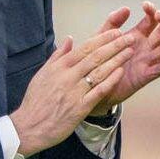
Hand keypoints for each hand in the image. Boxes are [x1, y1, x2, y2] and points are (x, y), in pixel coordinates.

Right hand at [10, 29, 134, 157]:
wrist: (29, 126)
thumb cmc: (35, 101)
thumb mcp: (42, 74)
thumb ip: (58, 56)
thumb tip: (69, 39)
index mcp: (59, 67)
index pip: (84, 48)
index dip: (102, 39)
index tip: (116, 32)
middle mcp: (68, 77)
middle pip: (95, 57)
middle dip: (115, 45)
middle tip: (130, 37)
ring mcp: (75, 92)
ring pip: (99, 72)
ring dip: (117, 60)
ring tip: (130, 51)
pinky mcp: (80, 108)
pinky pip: (99, 91)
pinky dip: (110, 80)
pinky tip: (121, 72)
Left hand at [90, 1, 159, 114]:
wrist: (93, 83)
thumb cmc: (98, 58)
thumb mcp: (102, 37)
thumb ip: (112, 22)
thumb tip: (127, 8)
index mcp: (137, 35)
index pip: (151, 20)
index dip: (152, 11)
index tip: (145, 5)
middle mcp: (145, 47)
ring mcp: (147, 61)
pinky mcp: (145, 76)